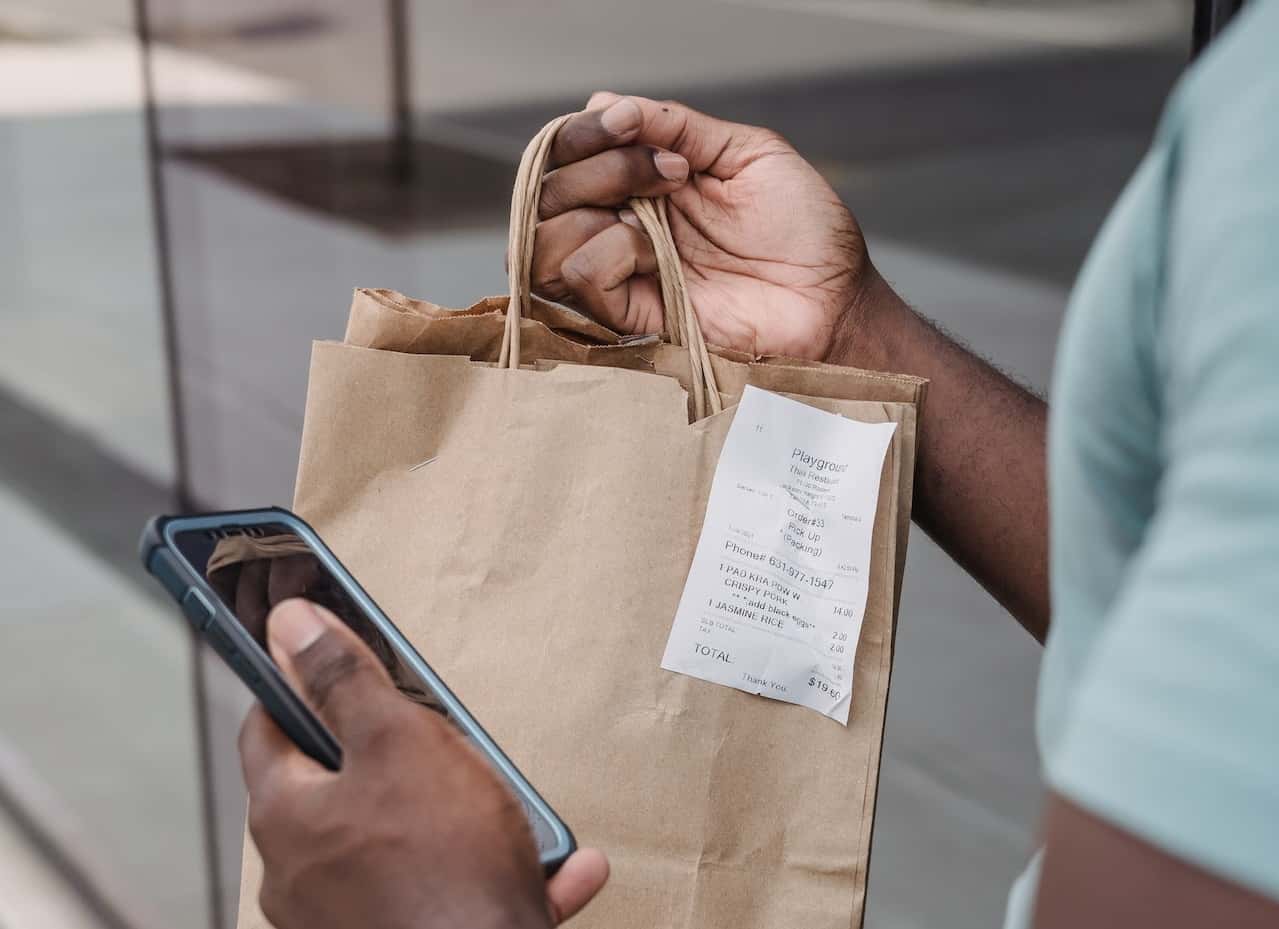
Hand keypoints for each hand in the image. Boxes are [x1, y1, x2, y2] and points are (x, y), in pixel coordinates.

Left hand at [239, 599, 608, 928]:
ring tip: (512, 805)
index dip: (301, 685)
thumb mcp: (398, 738)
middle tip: (446, 739)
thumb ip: (344, 680)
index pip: (268, 727)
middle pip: (346, 785)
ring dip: (464, 815)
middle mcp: (306, 873)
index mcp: (289, 816)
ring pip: (407, 839)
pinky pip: (454, 888)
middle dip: (406, 755)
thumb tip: (292, 628)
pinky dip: (502, 870)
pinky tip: (558, 864)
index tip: (332, 663)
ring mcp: (352, 914)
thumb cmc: (441, 865)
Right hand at [531, 92, 873, 359]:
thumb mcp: (746, 153)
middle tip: (668, 173)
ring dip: (591, 210)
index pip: (569, 156)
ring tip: (656, 215)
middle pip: (546, 193)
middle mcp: (623, 225)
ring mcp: (625, 271)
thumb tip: (602, 103)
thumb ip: (676, 126)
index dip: (579, 134)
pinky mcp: (635, 314)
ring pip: (543, 239)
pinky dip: (605, 254)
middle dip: (595, 168)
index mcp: (643, 183)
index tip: (626, 123)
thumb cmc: (805, 228)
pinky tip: (654, 255)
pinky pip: (579, 279)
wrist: (834, 295)